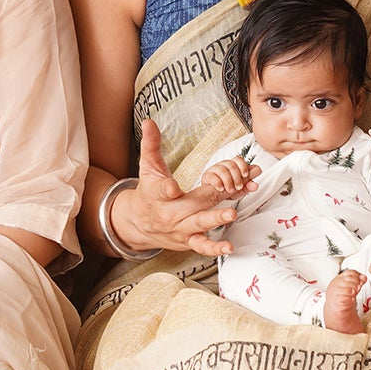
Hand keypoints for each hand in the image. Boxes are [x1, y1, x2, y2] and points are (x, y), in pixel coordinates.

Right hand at [107, 119, 241, 257]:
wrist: (138, 224)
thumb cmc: (148, 193)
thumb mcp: (147, 167)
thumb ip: (151, 145)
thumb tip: (149, 121)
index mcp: (157, 195)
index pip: (161, 190)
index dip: (166, 189)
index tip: (172, 187)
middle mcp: (169, 213)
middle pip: (192, 203)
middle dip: (213, 196)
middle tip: (229, 189)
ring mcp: (180, 228)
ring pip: (199, 224)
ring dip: (216, 219)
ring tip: (231, 214)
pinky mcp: (187, 240)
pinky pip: (201, 245)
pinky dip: (215, 248)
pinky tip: (229, 247)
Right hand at [200, 157, 259, 200]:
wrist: (212, 195)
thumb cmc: (227, 189)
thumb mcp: (239, 189)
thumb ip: (248, 186)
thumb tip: (255, 185)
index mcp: (233, 166)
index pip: (239, 160)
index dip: (243, 166)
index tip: (245, 175)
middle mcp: (224, 165)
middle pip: (231, 165)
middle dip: (236, 177)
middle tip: (238, 187)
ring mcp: (215, 169)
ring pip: (222, 170)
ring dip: (228, 181)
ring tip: (230, 190)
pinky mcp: (207, 176)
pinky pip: (212, 176)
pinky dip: (218, 183)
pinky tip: (221, 188)